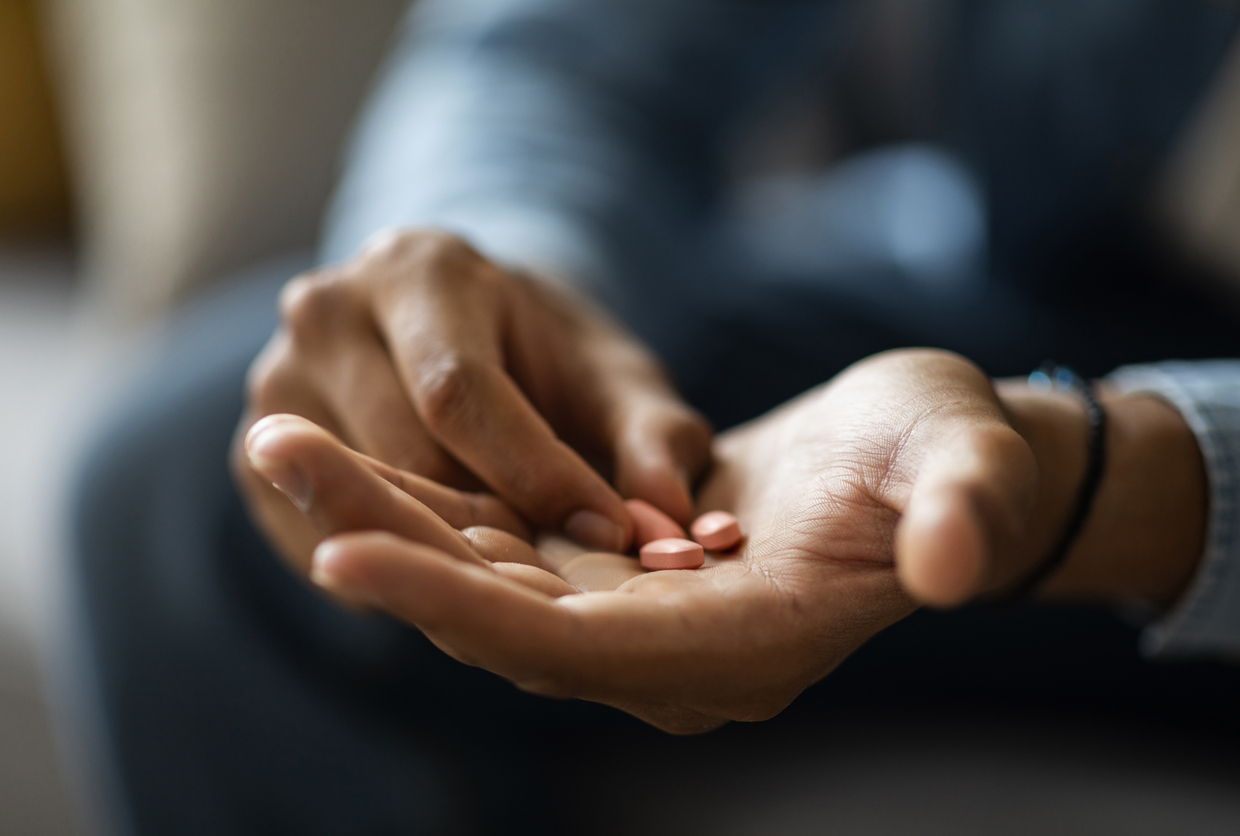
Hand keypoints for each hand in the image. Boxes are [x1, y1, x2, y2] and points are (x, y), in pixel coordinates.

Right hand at [232, 228, 710, 569]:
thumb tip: (669, 521)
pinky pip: (323, 536)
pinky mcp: (256, 448)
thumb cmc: (551, 359)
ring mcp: (277, 380)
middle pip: (404, 457)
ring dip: (442, 550)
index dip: (538, 477)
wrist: (465, 334)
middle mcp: (327, 310)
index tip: (611, 537)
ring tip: (513, 558)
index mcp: (418, 268)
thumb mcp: (617, 379)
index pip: (459, 393)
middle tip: (565, 565)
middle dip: (493, 524)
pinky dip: (394, 562)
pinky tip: (453, 556)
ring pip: (359, 504)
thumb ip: (656, 437)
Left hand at [246, 351, 1058, 732]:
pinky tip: (356, 455)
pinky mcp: (614, 577)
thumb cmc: (947, 460)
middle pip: (495, 617)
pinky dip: (427, 509)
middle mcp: (670, 657)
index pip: (569, 647)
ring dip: (382, 520)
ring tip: (282, 441)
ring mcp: (636, 621)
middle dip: (381, 547)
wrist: (921, 466)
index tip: (338, 553)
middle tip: (272, 452)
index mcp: (742, 647)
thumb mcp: (965, 468)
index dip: (455, 603)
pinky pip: (500, 553)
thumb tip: (948, 559)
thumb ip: (962, 513)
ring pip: (481, 583)